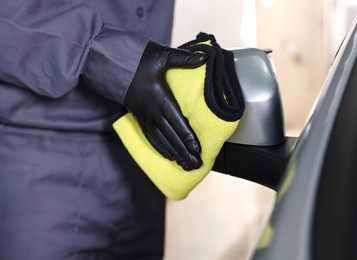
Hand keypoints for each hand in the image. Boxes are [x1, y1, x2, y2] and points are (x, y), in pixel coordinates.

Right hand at [124, 41, 205, 169]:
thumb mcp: (161, 55)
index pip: (177, 121)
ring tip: (185, 164)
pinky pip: (150, 137)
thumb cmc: (139, 59)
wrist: (113, 63)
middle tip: (196, 164)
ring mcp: (144, 115)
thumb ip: (183, 58)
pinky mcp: (139, 117)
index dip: (188, 137)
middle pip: (171, 135)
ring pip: (161, 139)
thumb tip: (205, 56)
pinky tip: (169, 156)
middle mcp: (152, 110)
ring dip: (174, 153)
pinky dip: (160, 147)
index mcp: (160, 97)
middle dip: (184, 151)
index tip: (198, 149)